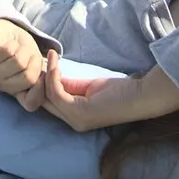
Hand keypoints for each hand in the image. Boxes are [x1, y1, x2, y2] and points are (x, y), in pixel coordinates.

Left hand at [0, 19, 46, 110]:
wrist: (7, 29)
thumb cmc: (23, 49)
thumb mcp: (38, 63)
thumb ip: (41, 76)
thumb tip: (45, 81)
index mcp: (16, 91)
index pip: (30, 104)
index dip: (41, 90)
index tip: (44, 73)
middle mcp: (2, 85)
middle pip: (28, 78)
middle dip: (34, 60)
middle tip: (29, 53)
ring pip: (18, 62)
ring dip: (24, 49)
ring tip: (19, 47)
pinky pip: (6, 51)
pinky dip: (13, 44)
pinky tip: (9, 43)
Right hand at [40, 51, 178, 131]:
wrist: (140, 97)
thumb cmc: (119, 92)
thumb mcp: (88, 87)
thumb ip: (70, 85)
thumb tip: (53, 77)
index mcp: (75, 118)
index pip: (49, 103)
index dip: (42, 85)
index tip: (42, 65)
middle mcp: (72, 122)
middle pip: (43, 102)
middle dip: (38, 81)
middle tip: (39, 60)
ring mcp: (75, 119)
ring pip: (47, 96)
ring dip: (46, 74)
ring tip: (50, 56)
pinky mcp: (79, 112)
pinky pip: (56, 92)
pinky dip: (53, 75)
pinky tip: (55, 62)